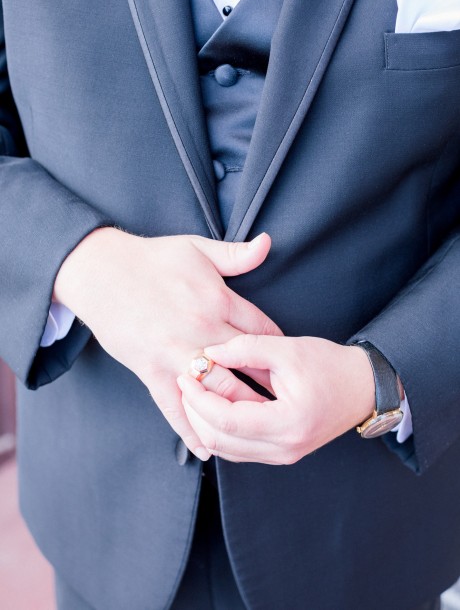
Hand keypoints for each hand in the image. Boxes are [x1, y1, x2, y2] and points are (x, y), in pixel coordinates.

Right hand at [53, 228, 282, 459]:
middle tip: (289, 406)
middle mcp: (202, 330)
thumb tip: (268, 242)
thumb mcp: (198, 248)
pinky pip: (175, 408)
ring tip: (261, 429)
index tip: (290, 367)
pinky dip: (192, 431)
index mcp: (218, 300)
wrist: (101, 272)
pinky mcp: (152, 371)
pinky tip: (209, 447)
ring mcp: (176, 354)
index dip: (279, 350)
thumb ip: (236, 254)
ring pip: (217, 391)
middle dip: (269, 387)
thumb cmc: (152, 258)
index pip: (262, 331)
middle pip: (247, 367)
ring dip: (240, 412)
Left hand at [177, 335, 375, 464]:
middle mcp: (284, 448)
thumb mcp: (288, 349)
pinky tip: (212, 406)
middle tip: (185, 383)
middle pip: (220, 441)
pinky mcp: (279, 452)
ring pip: (225, 450)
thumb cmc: (330, 366)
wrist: (362, 387)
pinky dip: (219, 430)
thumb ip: (247, 348)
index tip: (187, 376)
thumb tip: (210, 353)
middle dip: (194, 412)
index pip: (227, 421)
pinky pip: (238, 449)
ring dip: (203, 423)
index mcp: (288, 423)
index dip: (199, 399)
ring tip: (195, 392)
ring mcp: (282, 455)